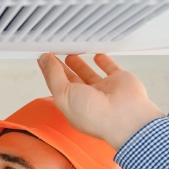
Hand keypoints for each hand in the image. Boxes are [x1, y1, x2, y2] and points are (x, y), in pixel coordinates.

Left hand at [38, 53, 163, 149]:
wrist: (125, 116)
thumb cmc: (94, 114)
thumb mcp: (63, 94)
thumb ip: (53, 76)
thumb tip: (44, 59)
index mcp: (72, 106)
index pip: (57, 86)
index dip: (49, 72)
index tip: (43, 58)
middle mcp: (88, 99)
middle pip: (72, 80)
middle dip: (62, 68)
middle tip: (55, 53)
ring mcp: (104, 90)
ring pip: (89, 74)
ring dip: (80, 64)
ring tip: (70, 53)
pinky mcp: (119, 81)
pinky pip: (110, 68)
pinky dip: (104, 61)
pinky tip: (96, 54)